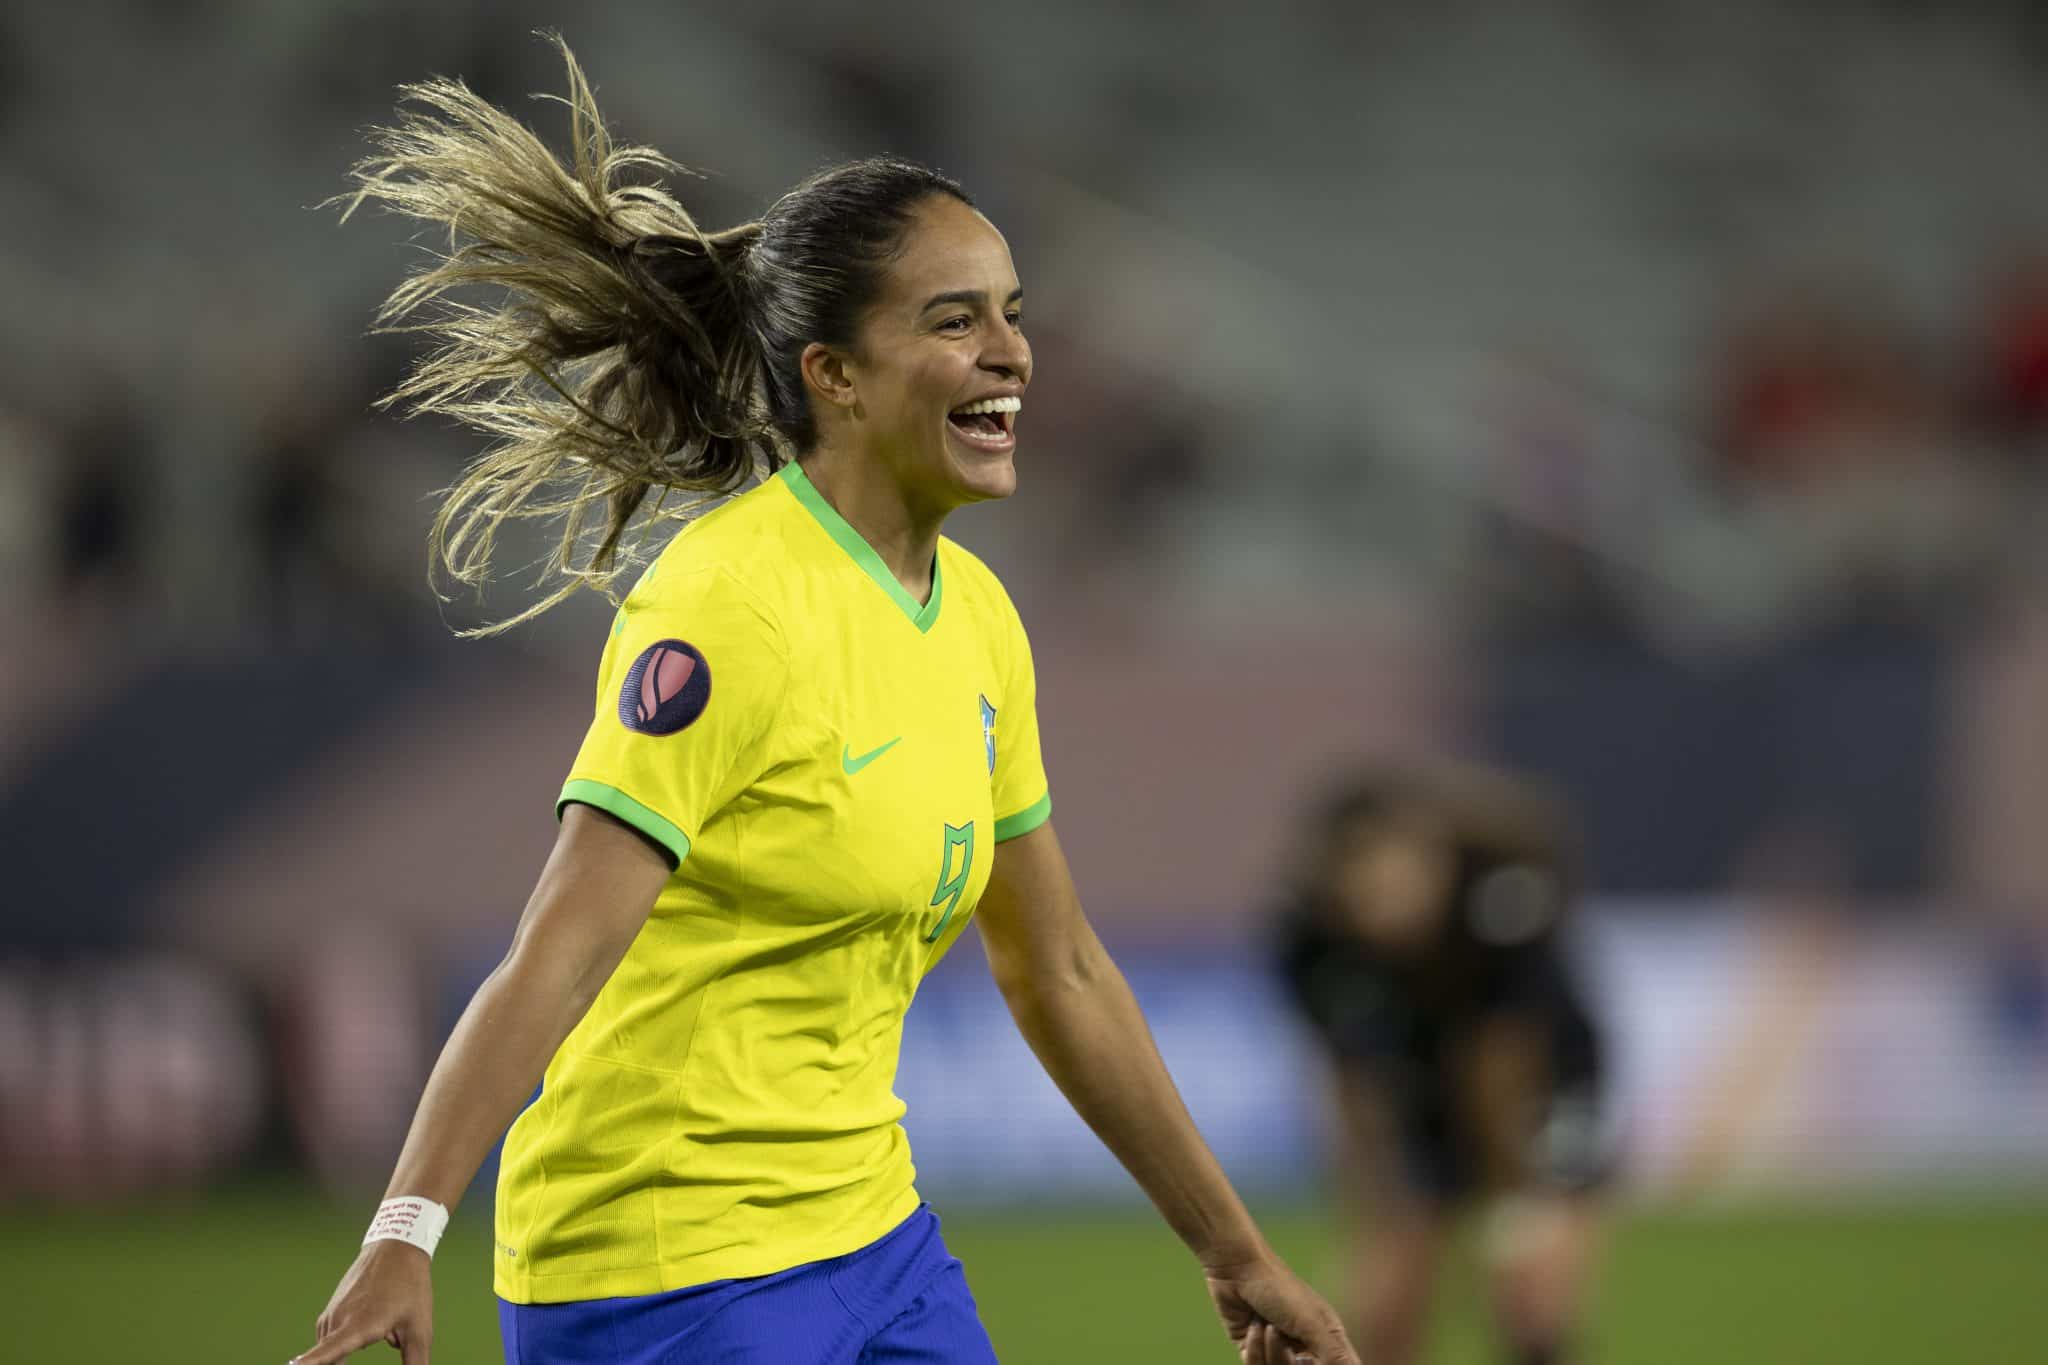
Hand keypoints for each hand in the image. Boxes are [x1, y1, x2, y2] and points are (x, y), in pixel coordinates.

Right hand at [292, 1241, 433, 1364]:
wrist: (397, 1248)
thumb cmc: (411, 1288)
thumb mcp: (420, 1329)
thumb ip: (416, 1361)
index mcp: (359, 1326)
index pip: (327, 1353)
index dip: (309, 1362)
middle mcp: (339, 1320)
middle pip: (330, 1360)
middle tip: (377, 1337)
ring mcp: (332, 1314)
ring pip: (334, 1351)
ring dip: (348, 1353)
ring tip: (385, 1329)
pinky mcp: (331, 1310)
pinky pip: (332, 1338)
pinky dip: (345, 1342)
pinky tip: (372, 1324)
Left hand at [1204, 1252, 1357, 1364]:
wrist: (1237, 1270)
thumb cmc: (1280, 1289)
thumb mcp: (1311, 1324)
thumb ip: (1335, 1355)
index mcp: (1327, 1338)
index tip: (1307, 1356)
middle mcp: (1305, 1346)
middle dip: (1291, 1361)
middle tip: (1293, 1349)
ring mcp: (1278, 1349)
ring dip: (1271, 1350)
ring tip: (1268, 1326)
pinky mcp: (1252, 1349)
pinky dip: (1254, 1347)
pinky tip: (1252, 1325)